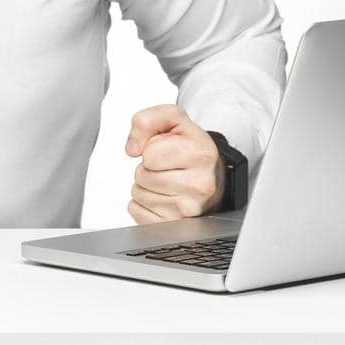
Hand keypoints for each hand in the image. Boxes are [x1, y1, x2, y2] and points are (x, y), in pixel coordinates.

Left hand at [123, 104, 224, 224]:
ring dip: (145, 185)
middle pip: (141, 175)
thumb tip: (132, 148)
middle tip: (166, 166)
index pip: (149, 154)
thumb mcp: (173, 119)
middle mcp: (199, 184)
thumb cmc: (192, 148)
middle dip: (147, 168)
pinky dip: (143, 203)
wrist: (212, 175)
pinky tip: (162, 196)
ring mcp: (188, 209)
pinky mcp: (175, 225)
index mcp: (200, 154)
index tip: (166, 149)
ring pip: (137, 194)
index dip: (151, 148)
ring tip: (166, 179)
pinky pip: (136, 211)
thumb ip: (146, 120)